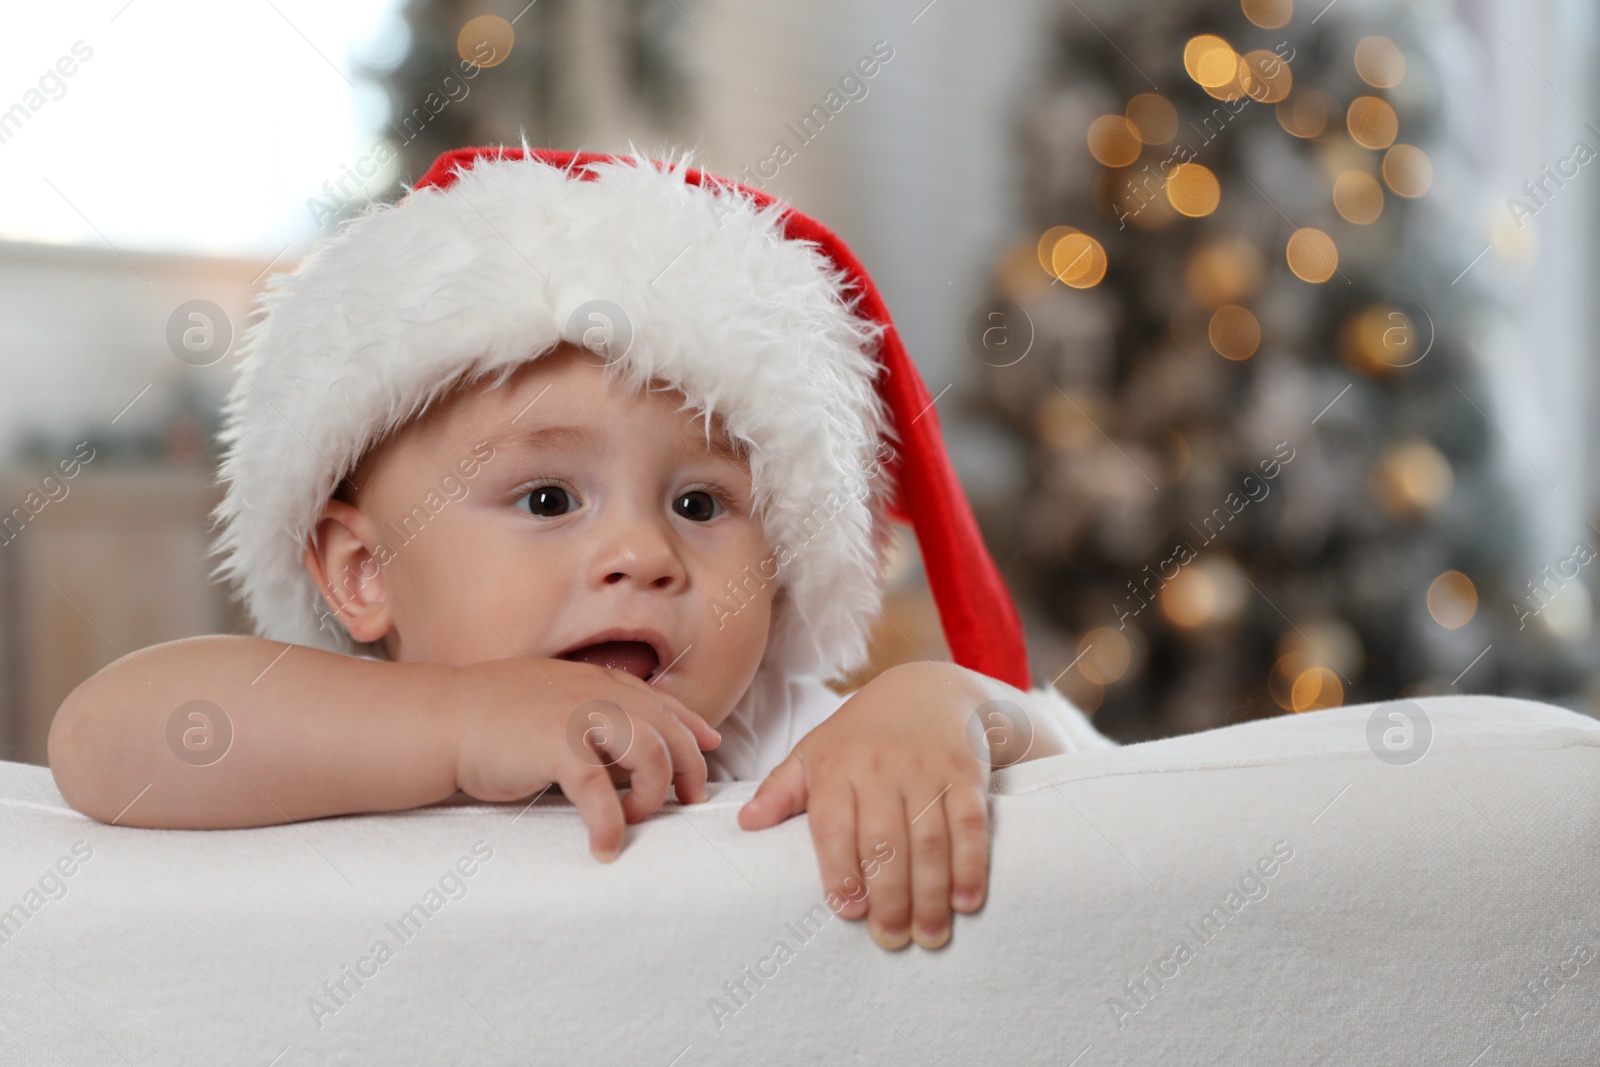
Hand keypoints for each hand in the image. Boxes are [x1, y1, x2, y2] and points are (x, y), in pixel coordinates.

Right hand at [452, 656, 720, 862]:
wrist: (440, 720)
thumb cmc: (487, 717)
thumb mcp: (548, 703)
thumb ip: (586, 718)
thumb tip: (619, 752)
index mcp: (594, 682)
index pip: (659, 701)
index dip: (690, 725)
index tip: (710, 745)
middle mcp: (595, 693)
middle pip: (667, 730)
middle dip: (688, 767)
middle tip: (688, 801)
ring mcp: (578, 717)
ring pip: (650, 754)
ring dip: (652, 794)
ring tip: (635, 819)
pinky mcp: (557, 747)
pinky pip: (601, 792)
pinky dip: (610, 824)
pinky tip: (606, 847)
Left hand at [737, 662, 992, 950]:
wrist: (929, 690)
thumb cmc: (862, 734)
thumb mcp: (814, 752)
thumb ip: (781, 790)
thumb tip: (745, 824)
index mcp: (837, 766)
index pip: (834, 825)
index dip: (840, 870)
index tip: (848, 911)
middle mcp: (881, 767)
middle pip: (885, 840)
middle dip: (889, 896)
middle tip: (890, 938)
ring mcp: (926, 770)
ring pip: (929, 839)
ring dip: (931, 893)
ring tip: (929, 935)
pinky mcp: (965, 775)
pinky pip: (969, 826)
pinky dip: (970, 866)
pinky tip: (965, 902)